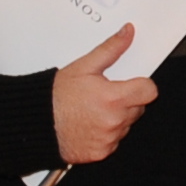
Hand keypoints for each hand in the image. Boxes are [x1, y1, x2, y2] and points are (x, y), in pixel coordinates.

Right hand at [51, 24, 154, 164]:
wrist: (36, 123)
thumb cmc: (56, 96)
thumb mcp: (84, 66)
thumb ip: (110, 49)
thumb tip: (127, 33)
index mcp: (114, 98)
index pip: (149, 91)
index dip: (142, 85)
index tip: (133, 84)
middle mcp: (114, 121)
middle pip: (138, 108)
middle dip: (126, 101)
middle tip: (105, 96)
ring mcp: (109, 139)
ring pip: (126, 125)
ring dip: (116, 118)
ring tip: (93, 111)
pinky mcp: (102, 152)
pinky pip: (114, 141)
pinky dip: (106, 134)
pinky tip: (89, 125)